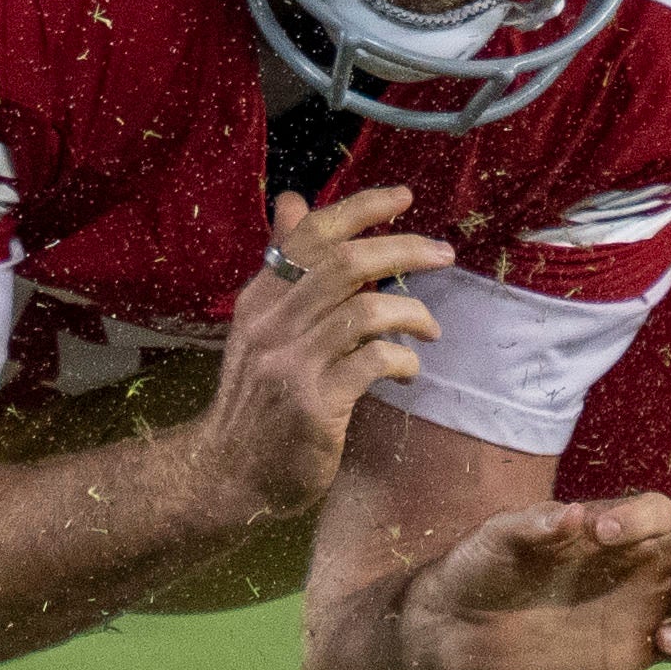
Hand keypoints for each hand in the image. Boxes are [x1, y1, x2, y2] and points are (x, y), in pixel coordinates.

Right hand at [210, 184, 446, 511]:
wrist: (226, 472)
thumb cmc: (254, 397)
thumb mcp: (259, 324)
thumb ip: (285, 268)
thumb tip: (294, 201)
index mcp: (260, 297)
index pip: (310, 234)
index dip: (361, 207)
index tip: (404, 197)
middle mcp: (271, 322)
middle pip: (346, 264)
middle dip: (404, 250)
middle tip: (444, 254)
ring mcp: (291, 363)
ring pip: (365, 311)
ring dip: (412, 314)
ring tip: (431, 329)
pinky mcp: (313, 404)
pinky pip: (372, 362)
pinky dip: (402, 360)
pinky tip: (408, 371)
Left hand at [396, 490, 670, 669]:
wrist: (465, 630)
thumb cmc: (483, 567)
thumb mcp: (498, 536)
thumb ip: (533, 523)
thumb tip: (574, 515)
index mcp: (613, 526)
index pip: (658, 509)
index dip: (640, 516)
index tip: (599, 535)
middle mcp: (640, 561)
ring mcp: (644, 605)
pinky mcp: (638, 649)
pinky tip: (662, 641)